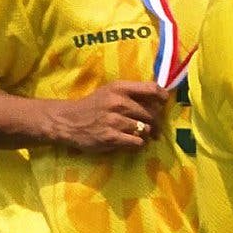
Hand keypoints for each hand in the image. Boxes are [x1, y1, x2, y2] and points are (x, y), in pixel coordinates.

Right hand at [49, 81, 171, 153]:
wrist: (69, 121)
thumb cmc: (93, 106)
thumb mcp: (110, 92)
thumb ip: (131, 93)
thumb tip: (159, 101)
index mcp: (119, 88)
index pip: (151, 88)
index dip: (163, 96)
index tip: (164, 103)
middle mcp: (118, 102)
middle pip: (151, 113)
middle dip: (156, 123)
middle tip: (154, 128)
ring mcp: (115, 121)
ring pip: (145, 129)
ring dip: (145, 134)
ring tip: (138, 134)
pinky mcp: (111, 137)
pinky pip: (137, 142)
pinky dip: (137, 143)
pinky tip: (131, 141)